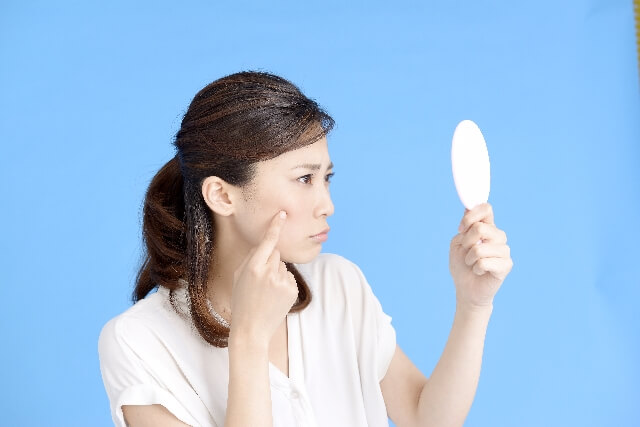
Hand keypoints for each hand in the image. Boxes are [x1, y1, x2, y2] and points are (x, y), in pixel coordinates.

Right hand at [229, 210, 298, 345]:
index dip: (275, 226)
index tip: (283, 214)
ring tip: (266, 292)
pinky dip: (283, 284)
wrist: (251, 329)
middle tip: (260, 281)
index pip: (267, 242)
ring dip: (277, 274)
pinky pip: (289, 277)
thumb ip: (250, 258)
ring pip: (283, 266)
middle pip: (275, 254)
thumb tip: (262, 246)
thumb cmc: (242, 301)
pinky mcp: (292, 290)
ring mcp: (282, 281)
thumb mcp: (238, 277)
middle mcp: (269, 272)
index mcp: (253, 267)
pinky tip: (274, 296)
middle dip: (270, 261)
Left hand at [449, 202, 512, 308]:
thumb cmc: (461, 265)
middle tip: (466, 252)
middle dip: (466, 242)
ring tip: (472, 264)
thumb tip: (467, 208)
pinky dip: (476, 268)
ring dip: (469, 258)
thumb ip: (465, 228)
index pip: (486, 209)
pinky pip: (484, 262)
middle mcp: (498, 236)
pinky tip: (479, 272)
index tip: (461, 229)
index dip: (471, 216)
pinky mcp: (506, 265)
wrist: (466, 289)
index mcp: (487, 227)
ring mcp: (504, 250)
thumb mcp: (457, 243)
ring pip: (480, 248)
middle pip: (481, 228)